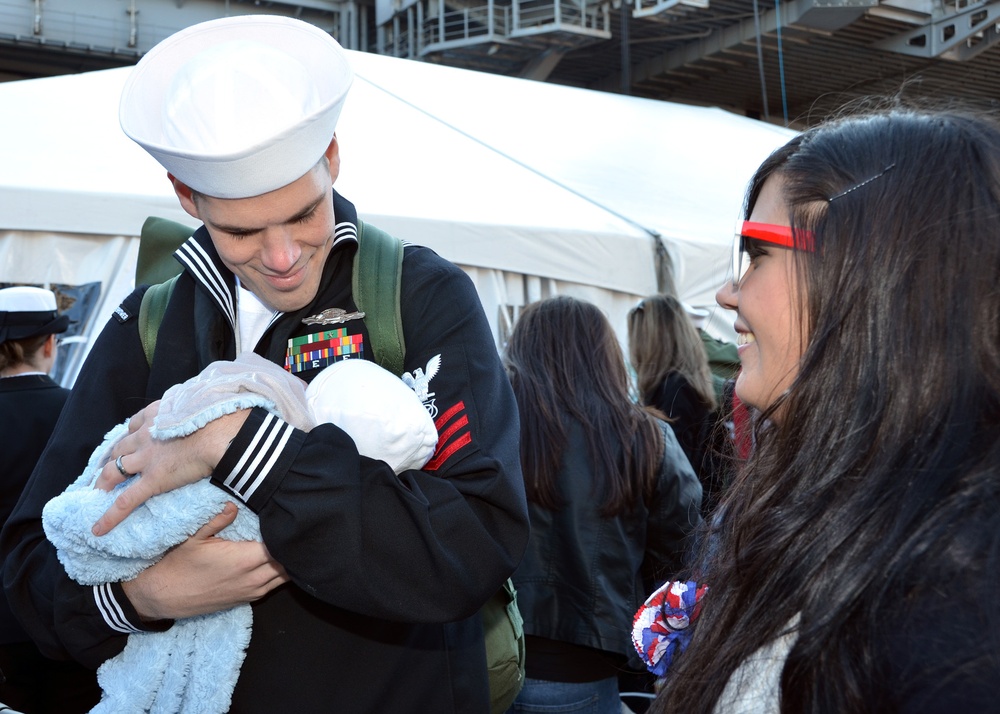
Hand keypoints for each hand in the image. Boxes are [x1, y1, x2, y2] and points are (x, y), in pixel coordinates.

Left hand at [92, 401, 249, 535]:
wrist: (220, 432)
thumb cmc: (219, 416)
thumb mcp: (203, 404)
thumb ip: (195, 410)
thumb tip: (208, 410)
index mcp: (157, 415)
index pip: (135, 424)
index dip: (129, 434)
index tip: (128, 440)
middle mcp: (145, 435)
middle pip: (119, 448)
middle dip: (109, 458)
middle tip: (102, 468)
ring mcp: (146, 459)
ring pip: (113, 471)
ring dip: (102, 482)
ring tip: (96, 493)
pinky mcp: (152, 480)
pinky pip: (126, 501)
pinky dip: (110, 516)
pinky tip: (98, 529)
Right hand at [121, 503, 288, 620]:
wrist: (162, 596)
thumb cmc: (177, 565)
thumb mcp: (194, 537)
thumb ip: (218, 520)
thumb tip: (234, 504)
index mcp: (243, 560)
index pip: (280, 546)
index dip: (287, 533)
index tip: (288, 519)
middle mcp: (253, 579)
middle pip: (288, 561)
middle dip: (290, 546)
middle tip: (290, 529)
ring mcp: (251, 592)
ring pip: (284, 577)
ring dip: (287, 561)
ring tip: (285, 543)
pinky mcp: (247, 600)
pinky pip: (273, 586)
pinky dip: (278, 574)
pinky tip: (274, 560)